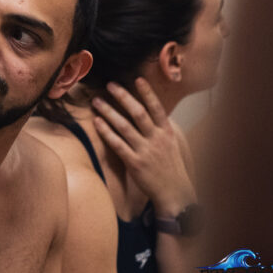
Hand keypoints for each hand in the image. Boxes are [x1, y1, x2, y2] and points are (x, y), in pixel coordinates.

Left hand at [91, 78, 195, 217]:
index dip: (147, 92)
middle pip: (138, 113)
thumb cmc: (171, 168)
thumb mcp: (172, 144)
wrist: (175, 194)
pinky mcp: (135, 163)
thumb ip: (161, 128)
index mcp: (166, 133)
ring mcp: (145, 151)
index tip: (137, 78)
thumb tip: (152, 111)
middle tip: (110, 85)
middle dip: (123, 97)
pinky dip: (106, 132)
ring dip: (109, 112)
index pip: (157, 108)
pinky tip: (97, 122)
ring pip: (124, 126)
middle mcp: (156, 139)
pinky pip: (118, 144)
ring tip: (97, 101)